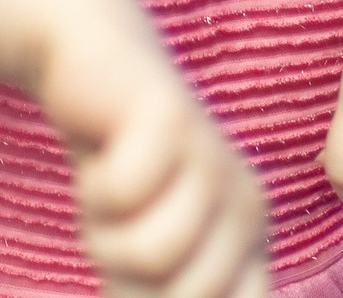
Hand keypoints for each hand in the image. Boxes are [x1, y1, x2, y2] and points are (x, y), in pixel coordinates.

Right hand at [39, 12, 269, 297]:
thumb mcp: (143, 249)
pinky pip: (124, 193)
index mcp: (250, 245)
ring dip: (105, 234)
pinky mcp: (172, 122)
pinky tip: (101, 155)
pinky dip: (95, 188)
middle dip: (127, 281)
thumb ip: (163, 293)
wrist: (92, 66)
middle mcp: (247, 208)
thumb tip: (157, 297)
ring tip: (108, 196)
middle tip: (114, 231)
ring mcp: (215, 163)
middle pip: (190, 297)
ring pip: (153, 252)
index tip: (134, 278)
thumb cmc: (118, 172)